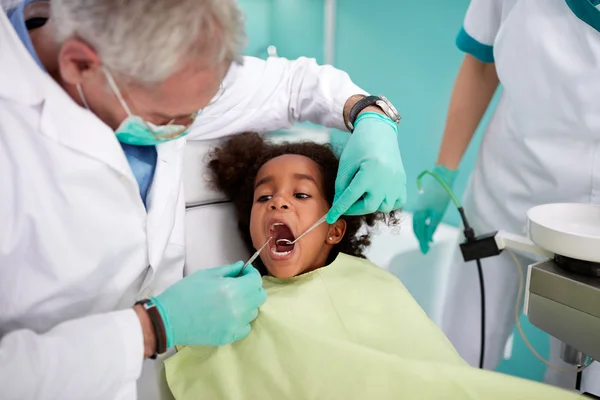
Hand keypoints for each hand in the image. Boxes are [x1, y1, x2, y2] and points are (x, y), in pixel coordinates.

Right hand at [151, 262, 266, 346]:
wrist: (168, 319)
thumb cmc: (184, 293)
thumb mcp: (205, 275)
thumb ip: (228, 270)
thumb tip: (241, 267)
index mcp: (233, 289)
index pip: (256, 280)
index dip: (251, 273)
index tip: (244, 272)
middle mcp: (238, 308)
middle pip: (260, 297)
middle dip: (252, 288)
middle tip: (240, 286)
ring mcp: (235, 325)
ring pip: (253, 312)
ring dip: (247, 304)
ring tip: (231, 301)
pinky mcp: (229, 337)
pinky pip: (245, 327)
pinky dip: (241, 320)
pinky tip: (228, 316)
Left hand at [327, 112, 406, 222]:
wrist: (379, 131)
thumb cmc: (359, 145)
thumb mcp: (346, 164)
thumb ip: (341, 185)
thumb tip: (339, 203)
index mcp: (369, 173)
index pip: (350, 198)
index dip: (339, 209)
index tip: (330, 218)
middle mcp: (386, 180)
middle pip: (369, 206)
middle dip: (354, 208)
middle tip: (346, 204)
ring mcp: (396, 182)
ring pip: (384, 206)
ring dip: (371, 206)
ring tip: (362, 196)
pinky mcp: (402, 181)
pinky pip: (397, 201)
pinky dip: (387, 203)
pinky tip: (378, 196)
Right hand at [412, 165, 457, 253]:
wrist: (441, 178)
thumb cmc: (440, 195)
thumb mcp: (438, 213)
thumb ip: (432, 226)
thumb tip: (429, 237)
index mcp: (419, 214)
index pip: (419, 232)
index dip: (422, 242)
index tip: (425, 251)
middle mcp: (416, 211)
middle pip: (416, 228)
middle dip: (420, 239)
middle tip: (425, 248)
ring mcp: (418, 207)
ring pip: (417, 223)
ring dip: (421, 232)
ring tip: (427, 240)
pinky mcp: (422, 203)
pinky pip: (419, 218)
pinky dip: (422, 225)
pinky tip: (427, 227)